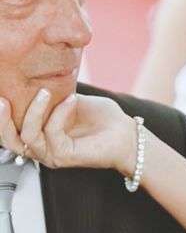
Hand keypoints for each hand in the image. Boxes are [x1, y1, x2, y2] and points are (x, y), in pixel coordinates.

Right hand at [0, 90, 137, 175]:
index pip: (10, 130)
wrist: (125, 134)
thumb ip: (54, 94)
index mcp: (41, 134)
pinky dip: (59, 113)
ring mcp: (52, 154)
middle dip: (1, 120)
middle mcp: (42, 147)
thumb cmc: (103, 120)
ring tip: (44, 92)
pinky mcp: (64, 156)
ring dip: (34, 111)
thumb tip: (39, 77)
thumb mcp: (71, 100)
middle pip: (9, 139)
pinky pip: (52, 133)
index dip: (0, 116)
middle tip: (2, 100)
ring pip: (27, 137)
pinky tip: (70, 100)